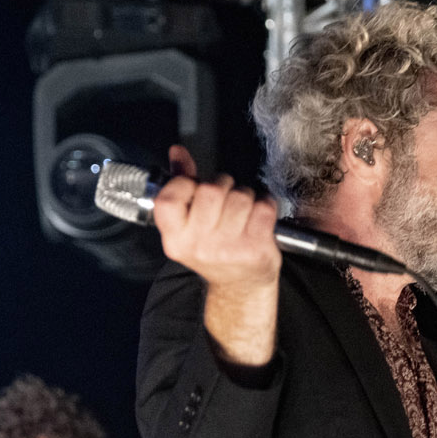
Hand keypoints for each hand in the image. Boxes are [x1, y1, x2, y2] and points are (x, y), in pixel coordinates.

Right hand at [157, 145, 281, 365]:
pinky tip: (261, 215)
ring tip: (243, 209)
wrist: (240, 285)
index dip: (185, 184)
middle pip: (211, 190)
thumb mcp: (190, 223)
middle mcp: (199, 245)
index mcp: (175, 238)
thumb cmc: (214, 248)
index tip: (195, 188)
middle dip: (223, 185)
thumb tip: (177, 152)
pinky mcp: (256, 248)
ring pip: (240, 196)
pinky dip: (267, 204)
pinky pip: (264, 208)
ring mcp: (228, 248)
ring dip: (246, 195)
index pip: (170, 197)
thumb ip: (181, 184)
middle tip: (226, 197)